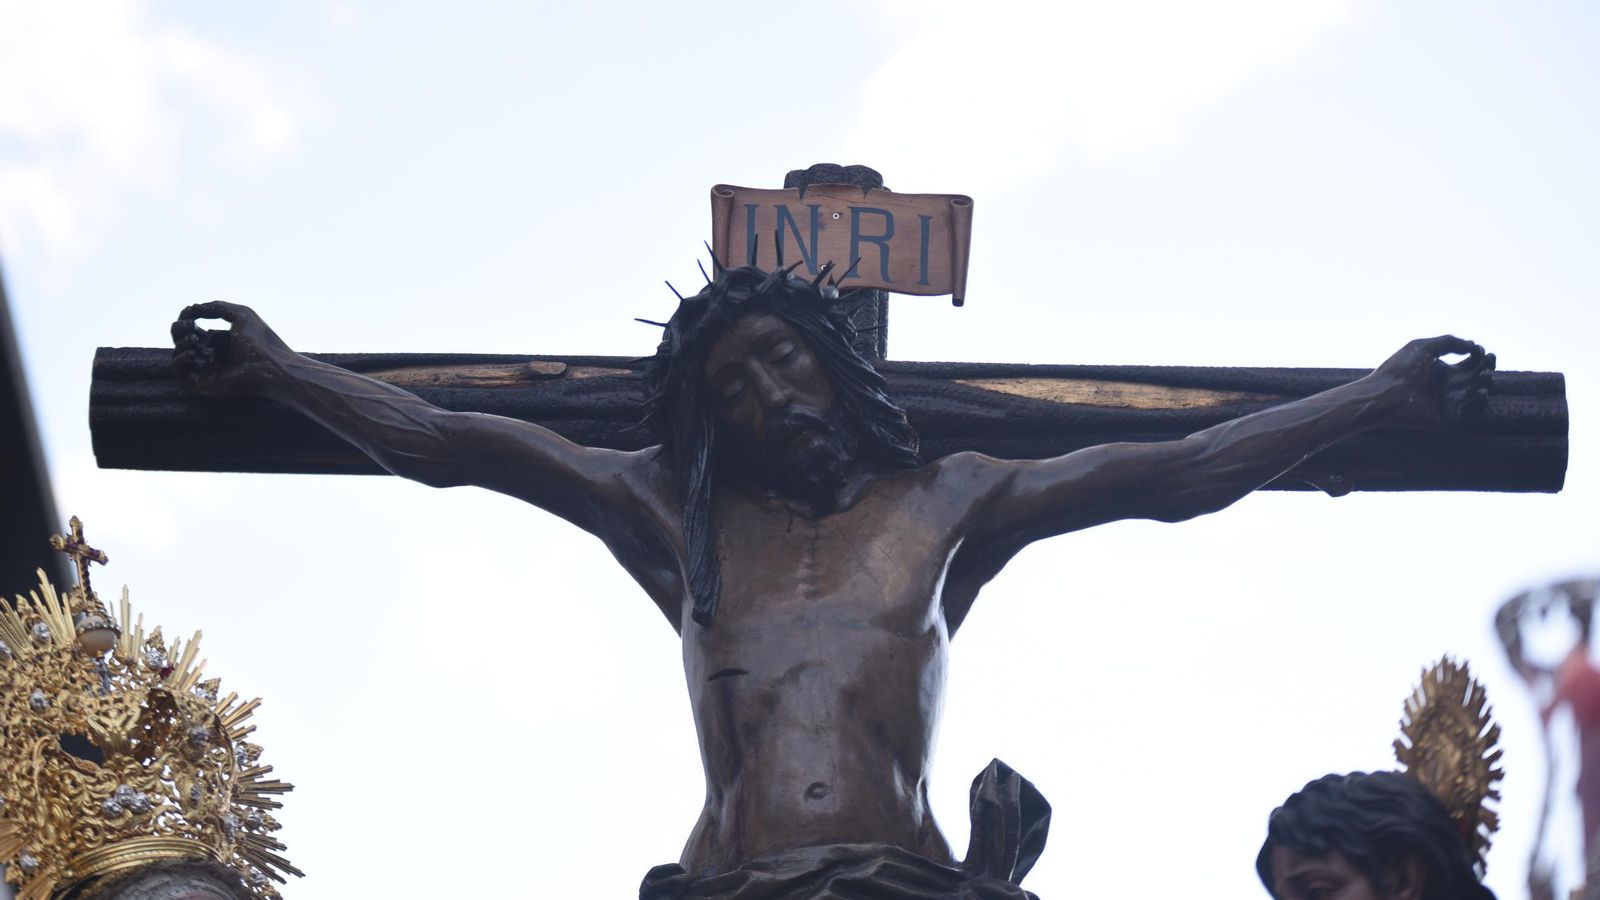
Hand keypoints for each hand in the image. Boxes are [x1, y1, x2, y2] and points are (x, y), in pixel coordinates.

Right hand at [171, 301, 289, 396]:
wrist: (271, 366)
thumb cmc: (261, 341)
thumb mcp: (240, 314)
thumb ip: (216, 307)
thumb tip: (193, 308)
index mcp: (219, 341)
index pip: (193, 329)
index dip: (186, 318)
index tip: (190, 310)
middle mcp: (211, 355)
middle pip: (181, 340)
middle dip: (179, 328)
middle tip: (190, 324)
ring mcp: (206, 370)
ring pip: (178, 355)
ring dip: (181, 342)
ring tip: (195, 339)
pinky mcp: (203, 384)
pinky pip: (180, 374)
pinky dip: (179, 361)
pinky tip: (192, 353)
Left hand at [1373, 335, 1493, 427]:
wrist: (1381, 393)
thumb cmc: (1397, 369)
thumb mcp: (1423, 347)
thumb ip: (1449, 342)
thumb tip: (1473, 346)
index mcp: (1441, 371)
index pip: (1469, 364)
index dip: (1479, 356)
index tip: (1479, 350)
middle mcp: (1446, 387)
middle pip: (1476, 378)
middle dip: (1486, 368)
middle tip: (1488, 361)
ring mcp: (1447, 402)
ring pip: (1476, 394)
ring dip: (1485, 384)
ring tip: (1484, 375)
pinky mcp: (1446, 417)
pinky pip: (1470, 412)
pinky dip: (1478, 403)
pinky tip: (1480, 392)